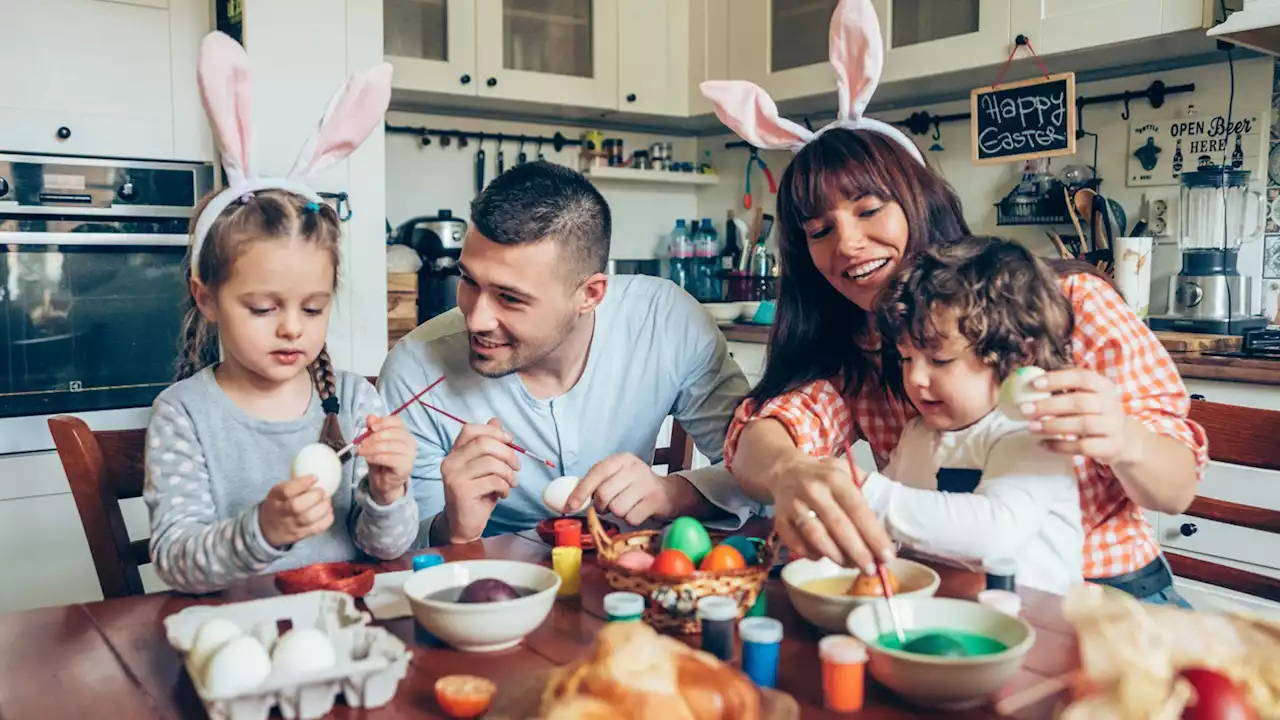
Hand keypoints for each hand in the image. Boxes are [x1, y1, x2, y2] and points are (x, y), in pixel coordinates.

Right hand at [260, 475, 333, 547]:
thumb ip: (295, 484)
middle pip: (297, 506)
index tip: (315, 477)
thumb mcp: (279, 491)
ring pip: (309, 518)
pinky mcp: (302, 534)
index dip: (303, 483)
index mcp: (276, 497)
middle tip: (322, 491)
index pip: (286, 491)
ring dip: (324, 507)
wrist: (268, 529)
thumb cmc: (278, 505)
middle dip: (315, 496)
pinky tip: (328, 511)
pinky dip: (327, 518)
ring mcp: (292, 525)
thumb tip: (318, 476)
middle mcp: (282, 512)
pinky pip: (318, 527)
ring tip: (326, 501)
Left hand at [358, 414, 415, 504]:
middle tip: (361, 444)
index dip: (384, 422)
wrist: (384, 481)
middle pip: (393, 433)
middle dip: (374, 437)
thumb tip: (370, 418)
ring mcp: (410, 454)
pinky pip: (391, 459)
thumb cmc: (380, 459)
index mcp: (404, 432)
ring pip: (391, 446)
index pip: (397, 421)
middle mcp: (410, 442)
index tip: (371, 427)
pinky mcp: (406, 466)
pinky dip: (377, 457)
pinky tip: (369, 459)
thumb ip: (372, 429)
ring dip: (373, 448)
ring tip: (361, 452)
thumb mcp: (373, 442)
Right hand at [439, 418, 519, 543]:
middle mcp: (450, 462)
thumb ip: (489, 445)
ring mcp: (454, 476)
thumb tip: (496, 421)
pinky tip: (503, 494)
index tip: (510, 441)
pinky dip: (505, 487)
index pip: (470, 429)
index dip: (493, 431)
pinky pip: (493, 481)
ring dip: (508, 473)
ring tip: (511, 483)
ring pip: (491, 462)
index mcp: (454, 453)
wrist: (463, 524)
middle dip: (507, 453)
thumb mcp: (484, 467)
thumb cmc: (477, 493)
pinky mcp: (462, 491)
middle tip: (517, 467)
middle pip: (484, 443)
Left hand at [566, 453, 685, 525]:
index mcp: (621, 459)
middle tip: (607, 506)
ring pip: (617, 508)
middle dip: (601, 506)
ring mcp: (646, 484)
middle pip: (604, 494)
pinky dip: (630, 519)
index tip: (569, 506)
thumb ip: (594, 483)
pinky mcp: (654, 501)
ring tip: (625, 506)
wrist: (667, 493)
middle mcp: (634, 468)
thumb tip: (569, 499)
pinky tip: (637, 511)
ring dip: (617, 513)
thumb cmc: (634, 486)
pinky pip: (631, 518)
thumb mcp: (616, 476)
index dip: (580, 491)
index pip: (596, 473)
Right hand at [771, 454, 892, 572]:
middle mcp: (813, 490)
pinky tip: (824, 556)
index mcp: (836, 478)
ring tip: (850, 565)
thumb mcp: (847, 474)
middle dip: (858, 552)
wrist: (785, 471)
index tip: (887, 556)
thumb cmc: (824, 477)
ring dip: (836, 556)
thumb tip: (891, 526)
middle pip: (838, 526)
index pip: (858, 509)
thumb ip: (866, 493)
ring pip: (816, 537)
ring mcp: (793, 505)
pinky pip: (797, 545)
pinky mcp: (779, 520)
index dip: (873, 535)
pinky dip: (812, 555)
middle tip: (872, 570)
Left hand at [1022, 368, 1140, 466]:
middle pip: (1080, 402)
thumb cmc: (1096, 413)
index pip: (1082, 377)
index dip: (1058, 379)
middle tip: (1025, 409)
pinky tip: (1043, 444)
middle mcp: (1111, 404)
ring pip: (1082, 425)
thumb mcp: (1089, 397)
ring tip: (1031, 427)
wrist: (1126, 439)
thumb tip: (1028, 388)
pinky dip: (1061, 446)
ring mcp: (1113, 426)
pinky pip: (1084, 447)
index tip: (1034, 384)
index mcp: (1103, 386)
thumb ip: (1066, 391)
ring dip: (1053, 426)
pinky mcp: (1111, 447)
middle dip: (1049, 405)